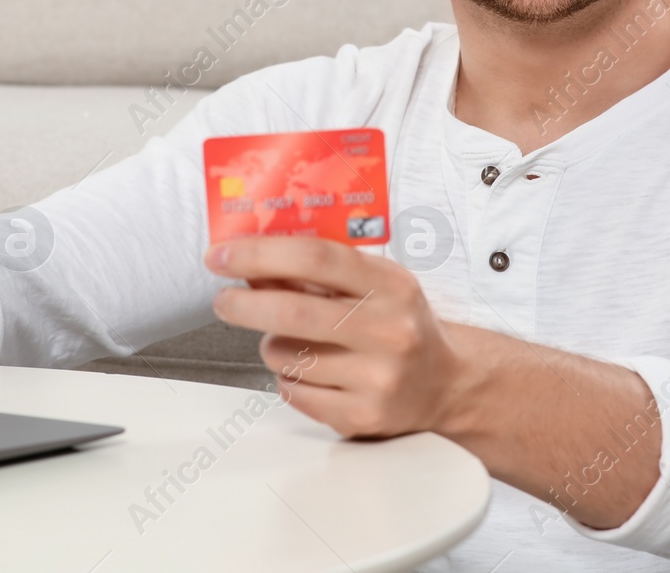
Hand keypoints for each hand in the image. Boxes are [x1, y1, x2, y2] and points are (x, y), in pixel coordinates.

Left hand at [204, 236, 466, 437]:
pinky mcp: (363, 416)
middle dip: (244, 305)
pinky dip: (289, 379)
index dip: (261, 254)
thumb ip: (318, 270)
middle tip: (223, 300)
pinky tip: (312, 371)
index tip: (222, 255)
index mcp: (390, 285)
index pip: (317, 258)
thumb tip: (250, 261)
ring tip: (296, 342)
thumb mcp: (373, 282)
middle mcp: (388, 331)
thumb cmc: (398, 322)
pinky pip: (294, 393)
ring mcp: (377, 378)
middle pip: (293, 313)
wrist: (447, 383)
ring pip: (286, 357)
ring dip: (273, 346)